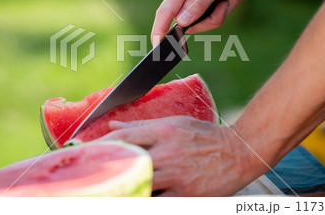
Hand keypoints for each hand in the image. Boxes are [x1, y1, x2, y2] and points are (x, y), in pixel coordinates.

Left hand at [99, 116, 262, 195]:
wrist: (239, 152)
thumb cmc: (207, 135)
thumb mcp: (176, 122)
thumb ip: (143, 125)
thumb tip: (114, 124)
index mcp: (164, 130)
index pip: (123, 136)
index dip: (100, 144)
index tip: (84, 150)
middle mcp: (167, 151)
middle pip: (125, 161)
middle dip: (103, 168)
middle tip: (86, 174)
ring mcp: (176, 175)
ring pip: (138, 184)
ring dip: (121, 187)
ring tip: (105, 190)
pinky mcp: (185, 195)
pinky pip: (157, 202)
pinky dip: (143, 200)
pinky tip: (134, 197)